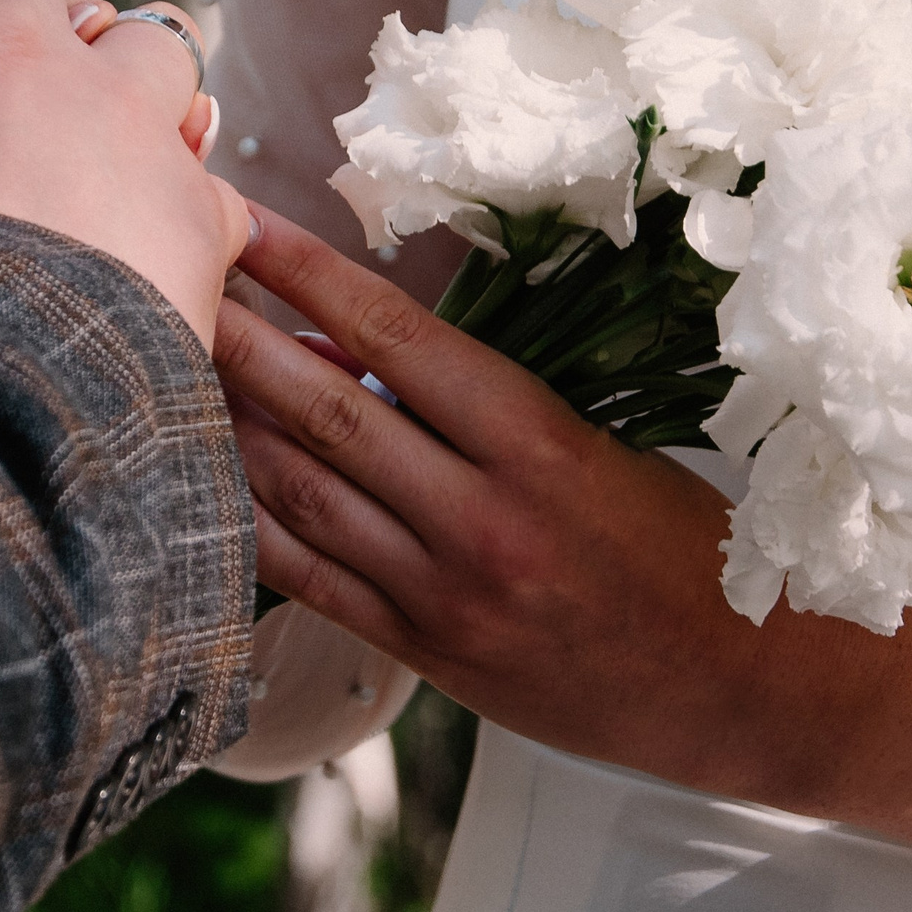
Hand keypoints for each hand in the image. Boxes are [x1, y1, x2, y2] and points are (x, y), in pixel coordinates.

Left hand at [215, 203, 911, 816]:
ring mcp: (447, 593)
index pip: (397, 334)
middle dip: (238, 335)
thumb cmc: (686, 547)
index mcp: (541, 444)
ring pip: (303, 493)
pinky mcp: (428, 655)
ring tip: (161, 362)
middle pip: (328, 409)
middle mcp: (484, 517)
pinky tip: (198, 478)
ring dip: (226, 423)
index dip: (309, 273)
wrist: (750, 690)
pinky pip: (312, 581)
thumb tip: (355, 350)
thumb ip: (483, 408)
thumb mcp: (603, 448)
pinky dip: (250, 524)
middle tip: (168, 274)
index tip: (247, 221)